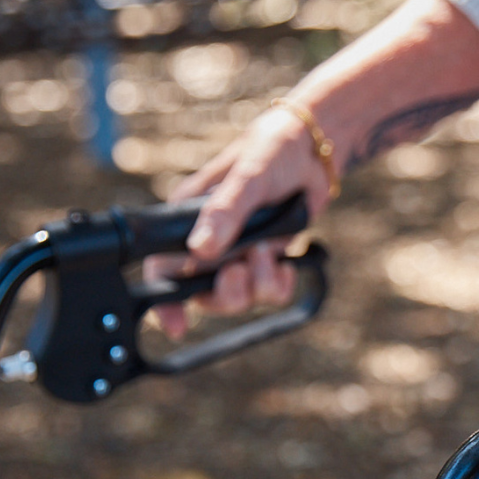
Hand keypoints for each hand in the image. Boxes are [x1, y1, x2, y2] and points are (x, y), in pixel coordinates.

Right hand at [147, 102, 338, 337]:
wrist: (313, 153)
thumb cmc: (271, 152)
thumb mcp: (247, 177)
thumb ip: (224, 213)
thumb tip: (200, 250)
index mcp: (187, 220)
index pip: (164, 267)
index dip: (166, 301)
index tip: (175, 326)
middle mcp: (209, 243)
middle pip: (205, 294)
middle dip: (227, 292)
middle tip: (242, 269)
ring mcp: (238, 254)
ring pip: (240, 297)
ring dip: (259, 284)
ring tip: (269, 251)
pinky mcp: (267, 260)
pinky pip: (269, 293)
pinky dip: (280, 284)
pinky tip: (286, 261)